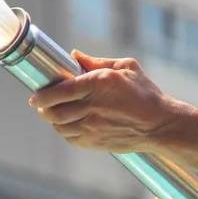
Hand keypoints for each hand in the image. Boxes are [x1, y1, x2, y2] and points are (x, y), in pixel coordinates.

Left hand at [29, 51, 177, 152]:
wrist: (160, 125)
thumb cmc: (145, 93)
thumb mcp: (127, 68)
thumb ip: (97, 61)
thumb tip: (74, 55)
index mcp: (98, 84)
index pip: (59, 91)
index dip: (42, 95)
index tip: (36, 96)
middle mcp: (92, 106)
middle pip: (54, 112)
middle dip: (43, 109)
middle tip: (42, 105)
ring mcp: (93, 127)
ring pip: (59, 127)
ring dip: (53, 121)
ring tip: (54, 115)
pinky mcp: (96, 143)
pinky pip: (70, 139)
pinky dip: (64, 132)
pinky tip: (68, 126)